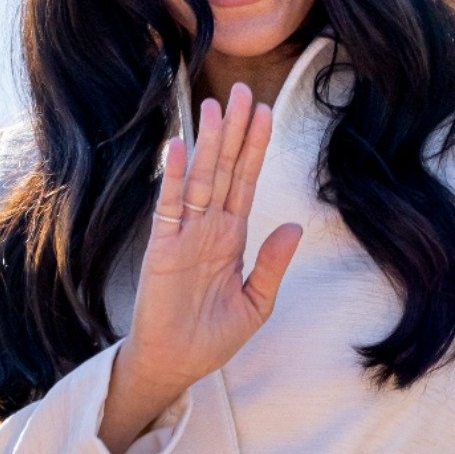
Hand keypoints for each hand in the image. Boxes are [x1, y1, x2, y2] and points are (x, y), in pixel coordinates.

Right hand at [118, 83, 303, 401]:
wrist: (176, 364)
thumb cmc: (213, 337)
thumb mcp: (256, 303)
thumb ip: (272, 265)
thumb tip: (293, 224)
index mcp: (232, 237)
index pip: (245, 182)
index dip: (254, 147)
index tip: (263, 111)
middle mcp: (208, 228)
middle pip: (224, 169)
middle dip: (233, 131)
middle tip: (239, 90)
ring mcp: (184, 234)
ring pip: (199, 179)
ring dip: (206, 142)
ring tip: (213, 106)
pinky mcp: (161, 247)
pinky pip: (169, 206)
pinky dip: (173, 177)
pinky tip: (179, 148)